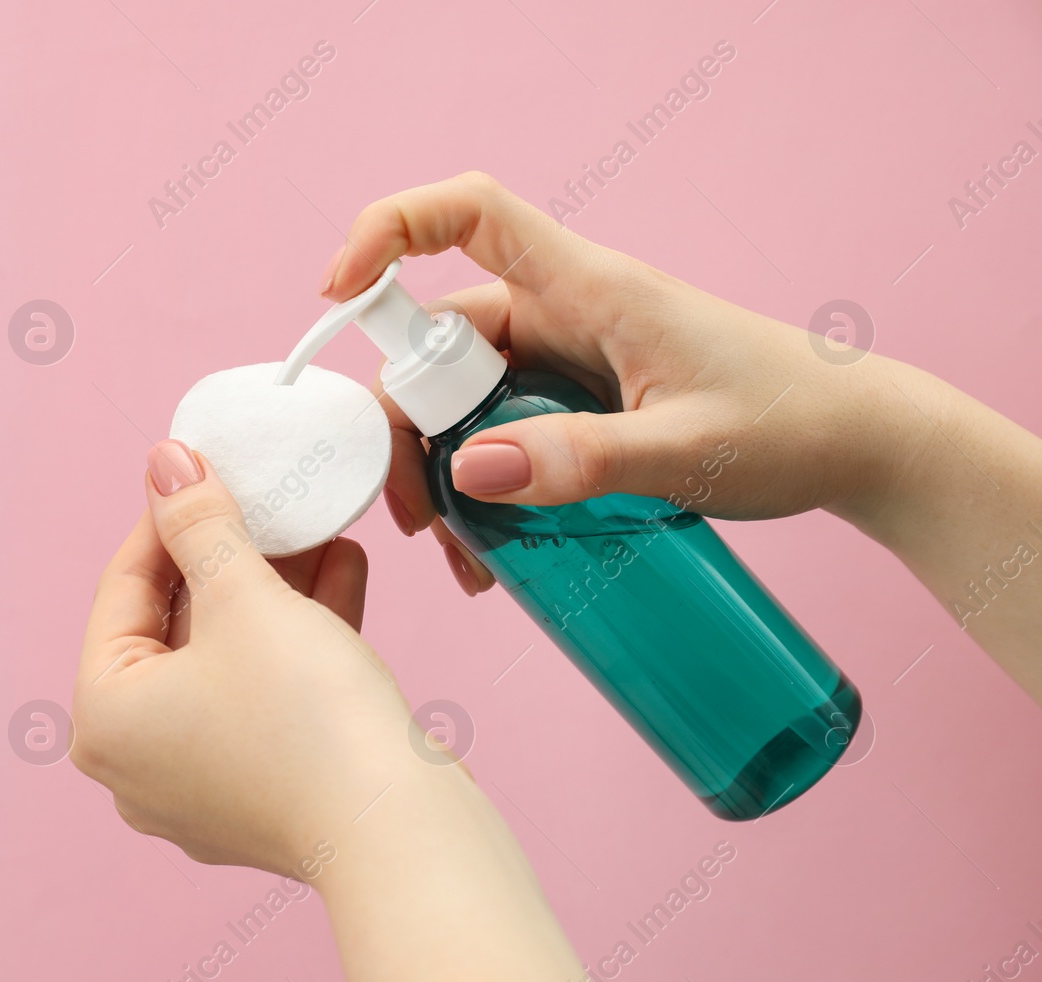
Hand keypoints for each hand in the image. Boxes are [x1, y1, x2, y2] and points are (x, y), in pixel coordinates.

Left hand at [74, 440, 636, 981]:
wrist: (399, 833)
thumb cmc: (307, 719)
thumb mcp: (246, 598)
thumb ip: (200, 523)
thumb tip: (164, 463)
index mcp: (105, 720)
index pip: (123, 588)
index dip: (168, 515)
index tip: (203, 464)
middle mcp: (137, 764)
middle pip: (176, 626)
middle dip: (232, 554)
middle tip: (265, 494)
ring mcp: (199, 786)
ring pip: (227, 660)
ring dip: (273, 590)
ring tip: (316, 527)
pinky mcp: (261, 794)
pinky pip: (263, 697)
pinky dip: (294, 641)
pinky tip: (341, 573)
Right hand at [321, 171, 904, 593]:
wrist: (858, 444)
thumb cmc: (791, 421)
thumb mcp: (685, 450)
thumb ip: (582, 461)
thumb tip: (470, 471)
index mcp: (587, 289)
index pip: (469, 214)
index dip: (390, 232)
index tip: (339, 293)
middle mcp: (566, 315)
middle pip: (441, 340)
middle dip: (406, 422)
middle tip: (417, 516)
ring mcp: (570, 363)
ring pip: (465, 398)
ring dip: (443, 469)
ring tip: (460, 552)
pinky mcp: (581, 407)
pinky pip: (504, 433)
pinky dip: (485, 485)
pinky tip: (494, 550)